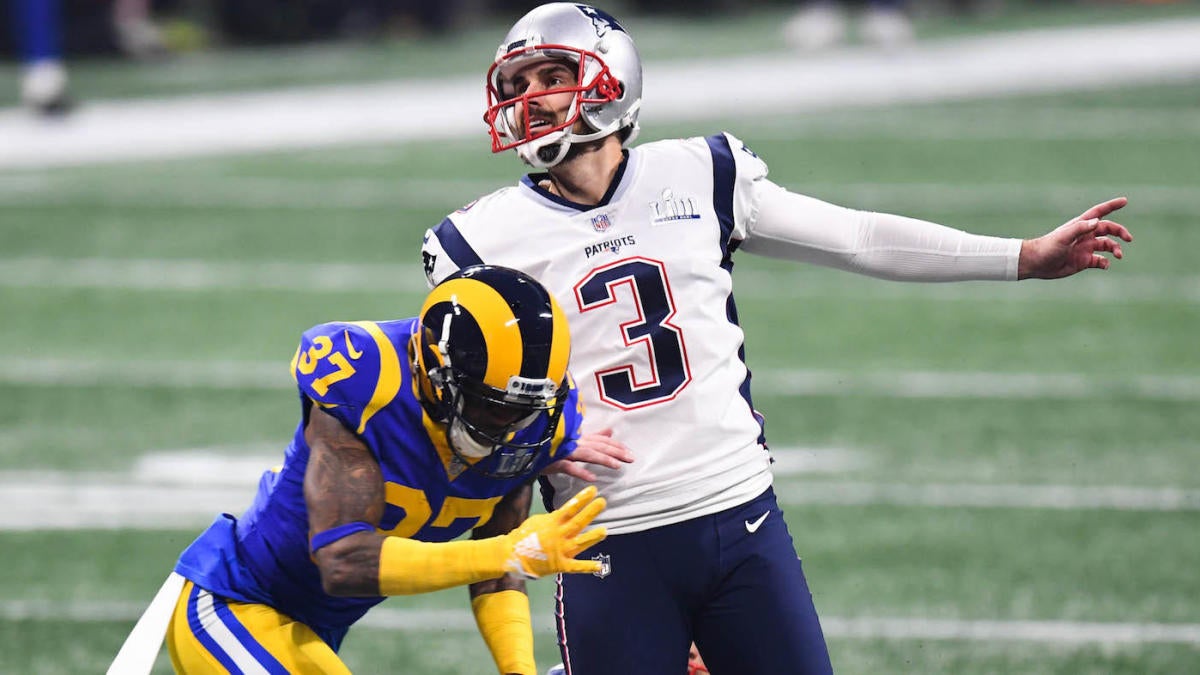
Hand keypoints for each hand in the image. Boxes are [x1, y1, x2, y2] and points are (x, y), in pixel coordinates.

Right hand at [502, 485, 606, 577]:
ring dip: (593, 537)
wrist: (512, 554)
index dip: (582, 499)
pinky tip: (599, 566)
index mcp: (552, 523)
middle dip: (591, 512)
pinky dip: (588, 567)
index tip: (593, 491)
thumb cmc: (524, 535)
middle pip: (578, 522)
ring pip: (580, 543)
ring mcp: (561, 551)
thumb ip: (553, 518)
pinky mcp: (561, 565)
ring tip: (604, 531)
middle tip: (602, 502)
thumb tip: (564, 513)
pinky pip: (576, 567)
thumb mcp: (537, 520)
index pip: (570, 508)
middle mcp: (559, 536)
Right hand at [542, 429, 633, 481]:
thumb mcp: (574, 441)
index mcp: (579, 438)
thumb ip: (593, 436)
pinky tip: (592, 479)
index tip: (629, 452)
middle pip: (598, 446)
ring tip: (617, 466)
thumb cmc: (551, 447)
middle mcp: (574, 442)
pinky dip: (580, 472)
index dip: (616, 445)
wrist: (527, 451)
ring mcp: (564, 451)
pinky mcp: (554, 461)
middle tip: (631, 459)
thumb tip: (610, 431)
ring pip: (587, 454)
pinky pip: (569, 467)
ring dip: (602, 459)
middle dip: (616, 451)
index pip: (601, 440)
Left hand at [1018, 197, 1132, 279]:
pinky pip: (1100, 261)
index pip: (1099, 212)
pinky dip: (1106, 262)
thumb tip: (1098, 221)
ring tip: (1118, 255)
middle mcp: (1085, 236)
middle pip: (1108, 229)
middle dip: (1120, 232)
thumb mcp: (1064, 236)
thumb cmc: (1047, 247)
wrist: (1036, 263)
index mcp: (1081, 226)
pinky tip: (1105, 265)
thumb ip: (1080, 228)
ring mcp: (1085, 248)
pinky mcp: (1083, 261)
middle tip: (1129, 238)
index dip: (1111, 206)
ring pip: (1107, 245)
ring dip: (1115, 249)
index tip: (1125, 201)